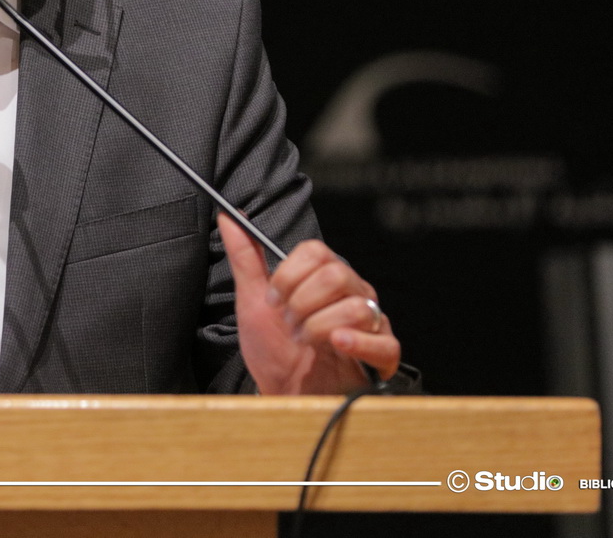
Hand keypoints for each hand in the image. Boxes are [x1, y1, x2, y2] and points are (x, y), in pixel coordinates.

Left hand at [218, 214, 399, 394]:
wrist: (283, 395)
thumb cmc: (274, 349)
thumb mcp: (252, 302)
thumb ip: (245, 259)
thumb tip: (228, 217)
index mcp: (325, 277)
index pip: (317, 252)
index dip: (289, 274)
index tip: (273, 300)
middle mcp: (353, 294)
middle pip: (336, 275)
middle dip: (301, 303)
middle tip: (289, 324)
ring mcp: (371, 324)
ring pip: (357, 307)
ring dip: (319, 327)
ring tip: (304, 342)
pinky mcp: (382, 356)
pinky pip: (384, 342)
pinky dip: (358, 342)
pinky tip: (337, 344)